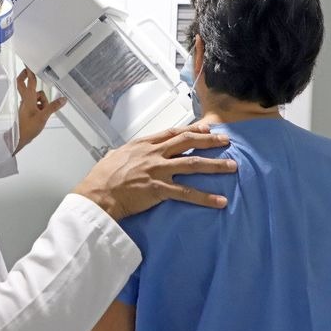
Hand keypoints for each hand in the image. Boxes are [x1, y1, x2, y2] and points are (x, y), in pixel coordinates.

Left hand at [14, 68, 65, 153]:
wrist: (19, 138)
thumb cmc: (28, 127)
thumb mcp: (43, 117)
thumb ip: (53, 107)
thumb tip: (63, 99)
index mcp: (28, 98)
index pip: (29, 81)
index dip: (29, 71)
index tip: (29, 63)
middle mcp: (26, 99)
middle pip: (24, 84)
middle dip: (26, 76)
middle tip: (30, 71)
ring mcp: (26, 105)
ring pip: (35, 95)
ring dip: (42, 99)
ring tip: (46, 109)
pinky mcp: (28, 110)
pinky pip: (36, 103)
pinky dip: (41, 105)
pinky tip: (44, 113)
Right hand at [72, 123, 236, 219]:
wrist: (98, 194)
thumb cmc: (101, 178)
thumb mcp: (112, 157)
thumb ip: (121, 154)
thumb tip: (116, 154)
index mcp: (144, 144)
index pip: (173, 132)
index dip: (192, 130)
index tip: (206, 129)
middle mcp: (154, 154)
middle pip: (187, 142)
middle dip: (209, 141)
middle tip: (226, 141)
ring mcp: (158, 170)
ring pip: (193, 164)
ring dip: (215, 165)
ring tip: (232, 166)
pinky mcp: (160, 189)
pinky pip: (187, 193)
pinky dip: (205, 198)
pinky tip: (220, 201)